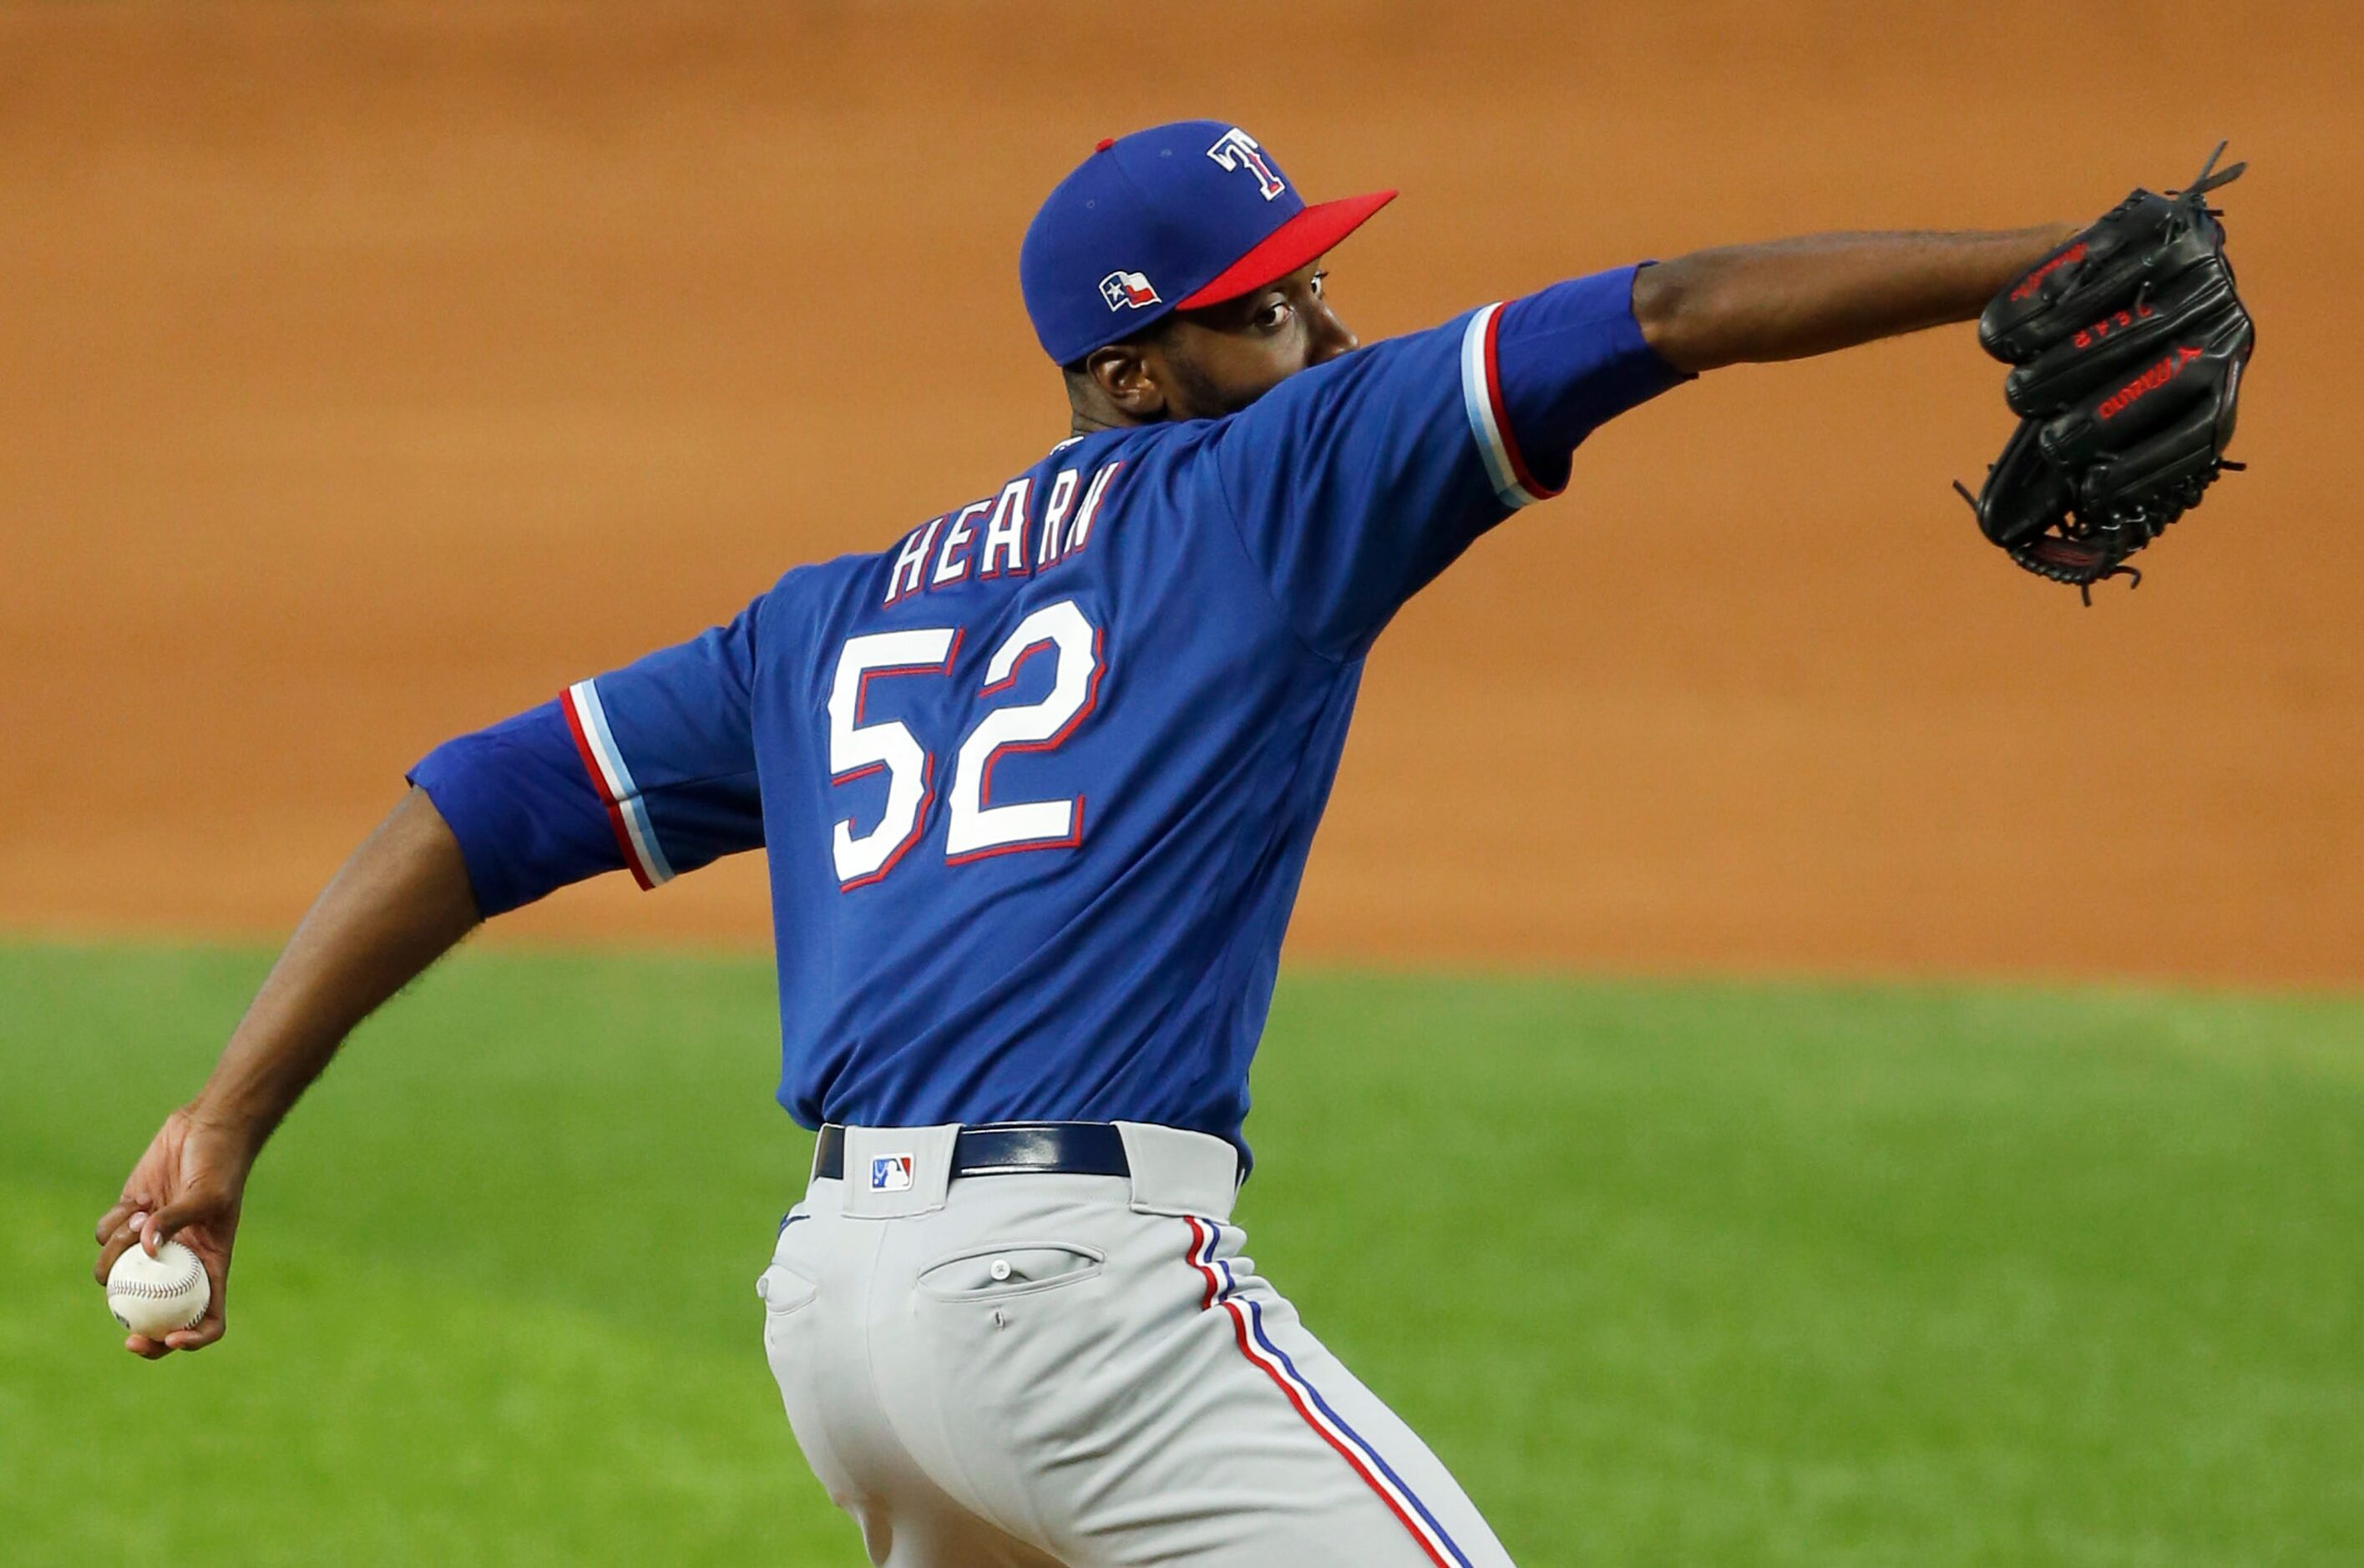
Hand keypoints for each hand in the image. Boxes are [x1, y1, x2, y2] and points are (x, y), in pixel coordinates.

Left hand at [93, 1106, 254, 1357]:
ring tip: (140, 1214)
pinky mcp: (128, 1221)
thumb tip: (147, 1249)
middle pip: (155, 1313)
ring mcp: (148, 1244)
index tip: (169, 1338)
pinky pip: (105, 1238)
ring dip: (118, 1250)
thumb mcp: (208, 1196)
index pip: (208, 1317)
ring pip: (117, 1272)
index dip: (192, 1338)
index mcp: (208, 1267)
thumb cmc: (220, 1165)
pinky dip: (113, 1223)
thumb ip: (176, 1221)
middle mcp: (177, 1263)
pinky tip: (137, 1198)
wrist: (203, 1131)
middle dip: (141, 1331)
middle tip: (128, 1339)